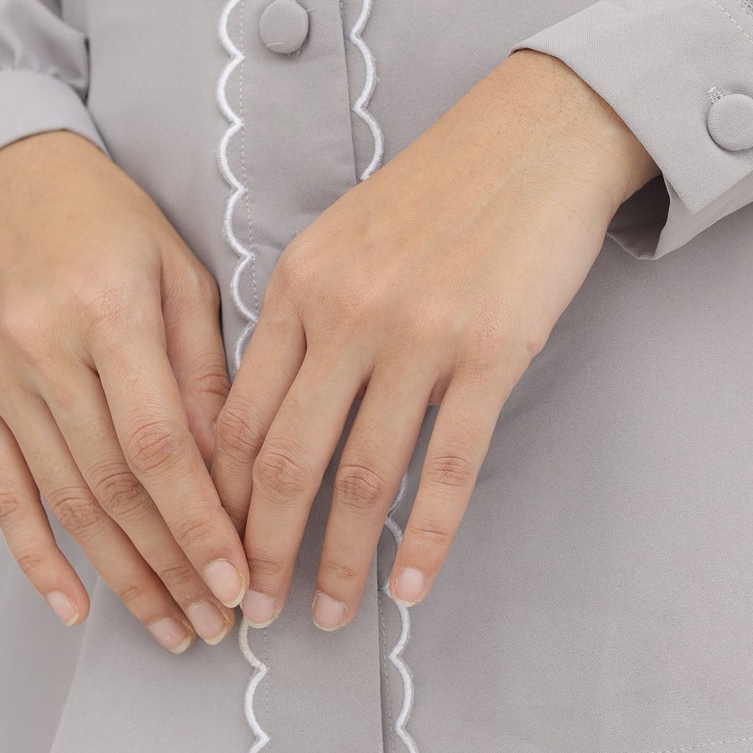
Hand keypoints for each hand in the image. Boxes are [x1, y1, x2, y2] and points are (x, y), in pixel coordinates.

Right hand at [0, 130, 249, 651]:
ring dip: (122, 575)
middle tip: (220, 622)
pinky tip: (75, 604)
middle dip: (172, 566)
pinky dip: (37, 556)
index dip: (200, 522)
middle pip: (114, 488)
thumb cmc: (115, 222)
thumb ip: (208, 368)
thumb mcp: (183, 273)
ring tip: (174, 626)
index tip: (240, 578)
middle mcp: (47, 353)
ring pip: (65, 502)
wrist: (10, 181)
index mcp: (111, 314)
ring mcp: (1, 381)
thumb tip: (236, 468)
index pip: (161, 445)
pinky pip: (3, 492)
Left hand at [211, 49, 657, 628]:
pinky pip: (449, 468)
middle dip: (262, 551)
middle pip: (285, 460)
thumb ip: (303, 316)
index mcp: (298, 285)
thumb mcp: (342, 237)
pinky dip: (427, 537)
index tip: (216, 551)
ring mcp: (419, 336)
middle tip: (252, 613)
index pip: (238, 416)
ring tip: (328, 616)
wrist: (536, 137)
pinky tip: (411, 584)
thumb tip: (272, 412)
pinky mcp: (491, 354)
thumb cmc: (439, 190)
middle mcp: (346, 313)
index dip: (220, 500)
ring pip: (362, 476)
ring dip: (338, 561)